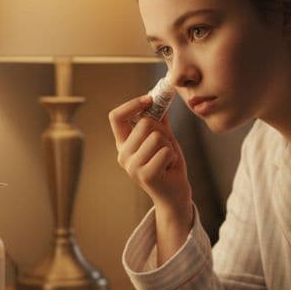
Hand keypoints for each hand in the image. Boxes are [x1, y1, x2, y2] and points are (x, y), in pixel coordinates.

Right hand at [108, 94, 190, 216]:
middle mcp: (122, 155)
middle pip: (144, 123)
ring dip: (169, 145)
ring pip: (157, 136)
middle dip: (162, 130)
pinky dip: (173, 156)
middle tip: (165, 146)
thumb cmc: (168, 164)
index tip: (150, 100)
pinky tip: (169, 167)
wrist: (174, 194)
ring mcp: (132, 167)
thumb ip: (158, 120)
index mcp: (123, 143)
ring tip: (167, 158)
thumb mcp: (163, 138)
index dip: (132, 104)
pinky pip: (165, 151)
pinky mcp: (146, 176)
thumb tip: (158, 95)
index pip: (115, 117)